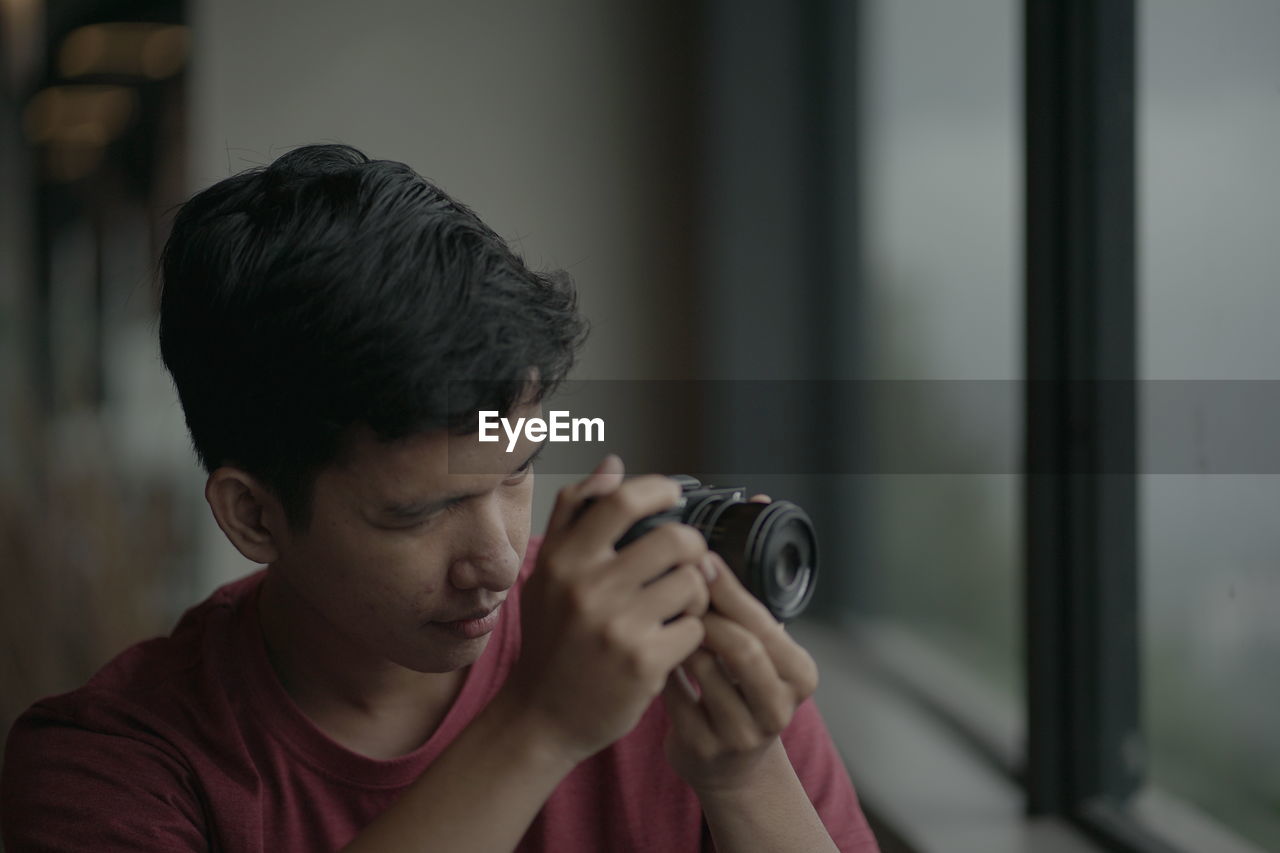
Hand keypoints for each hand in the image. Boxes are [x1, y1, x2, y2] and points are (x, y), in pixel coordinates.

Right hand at [500, 456, 712, 764]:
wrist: (541, 718)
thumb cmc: (550, 641)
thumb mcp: (547, 574)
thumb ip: (574, 514)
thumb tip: (614, 466)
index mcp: (563, 561)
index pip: (621, 501)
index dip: (659, 489)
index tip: (674, 494)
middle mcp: (588, 589)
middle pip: (675, 539)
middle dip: (691, 548)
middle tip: (685, 562)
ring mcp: (618, 626)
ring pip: (692, 583)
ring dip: (695, 595)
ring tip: (678, 608)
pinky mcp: (644, 663)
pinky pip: (695, 628)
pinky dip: (691, 634)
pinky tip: (671, 642)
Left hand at [660, 497, 819, 796]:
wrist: (728, 764)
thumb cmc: (738, 685)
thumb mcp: (759, 642)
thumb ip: (750, 587)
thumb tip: (753, 503)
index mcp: (799, 673)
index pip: (764, 623)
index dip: (729, 590)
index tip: (699, 560)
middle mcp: (778, 707)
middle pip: (741, 647)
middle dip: (704, 612)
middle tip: (670, 583)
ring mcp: (742, 734)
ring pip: (705, 671)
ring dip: (677, 636)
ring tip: (655, 610)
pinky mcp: (705, 750)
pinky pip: (675, 697)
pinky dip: (659, 666)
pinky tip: (645, 646)